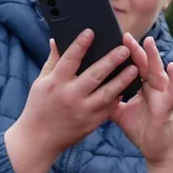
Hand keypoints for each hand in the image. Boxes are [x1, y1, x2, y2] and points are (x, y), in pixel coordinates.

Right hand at [7, 30, 138, 159]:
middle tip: (125, 48)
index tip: (91, 32)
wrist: (38, 140)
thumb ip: (52, 62)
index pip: (70, 59)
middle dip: (111, 60)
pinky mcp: (90, 124)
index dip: (80, 44)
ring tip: (134, 68)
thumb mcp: (40, 83)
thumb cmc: (38, 108)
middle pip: (95, 74)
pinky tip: (126, 88)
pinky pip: (108, 108)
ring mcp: (82, 111)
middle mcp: (70, 96)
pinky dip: (117, 98)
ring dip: (122, 79)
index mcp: (55, 83)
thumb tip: (55, 40)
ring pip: (107, 93)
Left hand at [111, 34, 172, 172]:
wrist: (157, 150)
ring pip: (158, 72)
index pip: (131, 66)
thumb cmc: (141, 130)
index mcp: (141, 87)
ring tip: (149, 42)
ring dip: (154, 57)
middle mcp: (153, 87)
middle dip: (135, 50)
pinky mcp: (169, 107)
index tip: (111, 40)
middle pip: (143, 65)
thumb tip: (90, 89)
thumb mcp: (120, 113)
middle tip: (124, 35)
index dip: (123, 54)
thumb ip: (109, 99)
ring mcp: (162, 95)